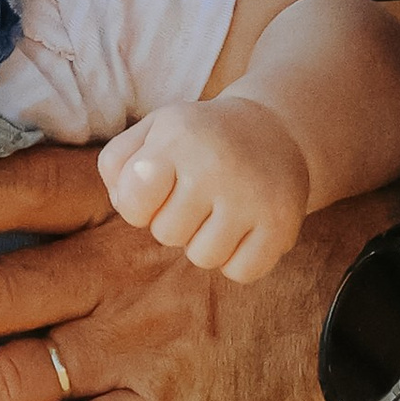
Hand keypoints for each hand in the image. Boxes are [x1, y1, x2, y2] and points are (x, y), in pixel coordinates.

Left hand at [98, 95, 309, 281]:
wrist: (275, 128)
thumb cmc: (198, 139)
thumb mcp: (153, 130)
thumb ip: (118, 164)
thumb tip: (123, 203)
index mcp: (177, 137)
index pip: (131, 204)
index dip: (139, 205)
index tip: (158, 186)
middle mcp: (215, 164)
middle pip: (167, 234)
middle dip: (175, 221)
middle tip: (199, 195)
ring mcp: (252, 195)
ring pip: (204, 258)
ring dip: (206, 242)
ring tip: (220, 211)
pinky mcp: (282, 223)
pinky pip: (241, 272)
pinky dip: (238, 260)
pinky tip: (245, 228)